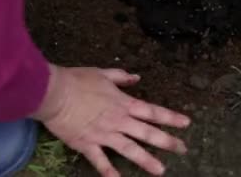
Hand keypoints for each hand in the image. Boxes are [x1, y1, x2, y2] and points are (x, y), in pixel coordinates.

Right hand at [32, 65, 190, 176]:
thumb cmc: (78, 80)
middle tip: (183, 149)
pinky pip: (101, 161)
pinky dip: (109, 172)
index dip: (170, 117)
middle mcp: (118, 121)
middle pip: (147, 133)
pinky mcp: (87, 145)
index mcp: (123, 103)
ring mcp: (104, 135)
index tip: (186, 123)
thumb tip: (136, 78)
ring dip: (146, 160)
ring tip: (161, 171)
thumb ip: (121, 77)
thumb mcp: (102, 74)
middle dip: (167, 141)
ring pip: (130, 150)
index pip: (152, 111)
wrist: (54, 93)